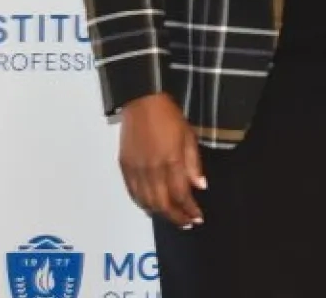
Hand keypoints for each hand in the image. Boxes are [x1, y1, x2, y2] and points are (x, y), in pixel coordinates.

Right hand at [118, 92, 205, 227]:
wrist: (142, 102)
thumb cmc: (169, 116)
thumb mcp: (189, 136)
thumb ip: (193, 164)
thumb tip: (200, 186)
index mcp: (170, 161)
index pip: (181, 194)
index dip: (189, 210)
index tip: (197, 218)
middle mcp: (152, 169)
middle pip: (162, 203)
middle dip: (176, 217)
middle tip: (186, 223)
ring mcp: (136, 169)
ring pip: (146, 201)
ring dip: (160, 214)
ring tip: (172, 217)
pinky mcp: (124, 166)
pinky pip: (132, 192)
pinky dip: (142, 204)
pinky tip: (151, 207)